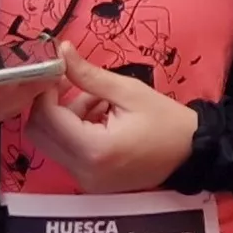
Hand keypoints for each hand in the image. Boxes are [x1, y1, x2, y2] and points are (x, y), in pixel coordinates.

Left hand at [24, 52, 198, 192]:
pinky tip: (99, 119)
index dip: (45, 92)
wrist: (194, 154)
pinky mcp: (90, 182)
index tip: (59, 71)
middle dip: (49, 105)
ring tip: (96, 101)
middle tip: (70, 84)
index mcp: (94, 149)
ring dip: (63, 118)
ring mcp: (85, 180)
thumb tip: (61, 50)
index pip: (47, 119)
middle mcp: (83, 170)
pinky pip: (66, 153)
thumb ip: (89, 75)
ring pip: (50, 143)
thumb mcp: (130, 92)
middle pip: (39, 134)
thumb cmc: (167, 121)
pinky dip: (74, 132)